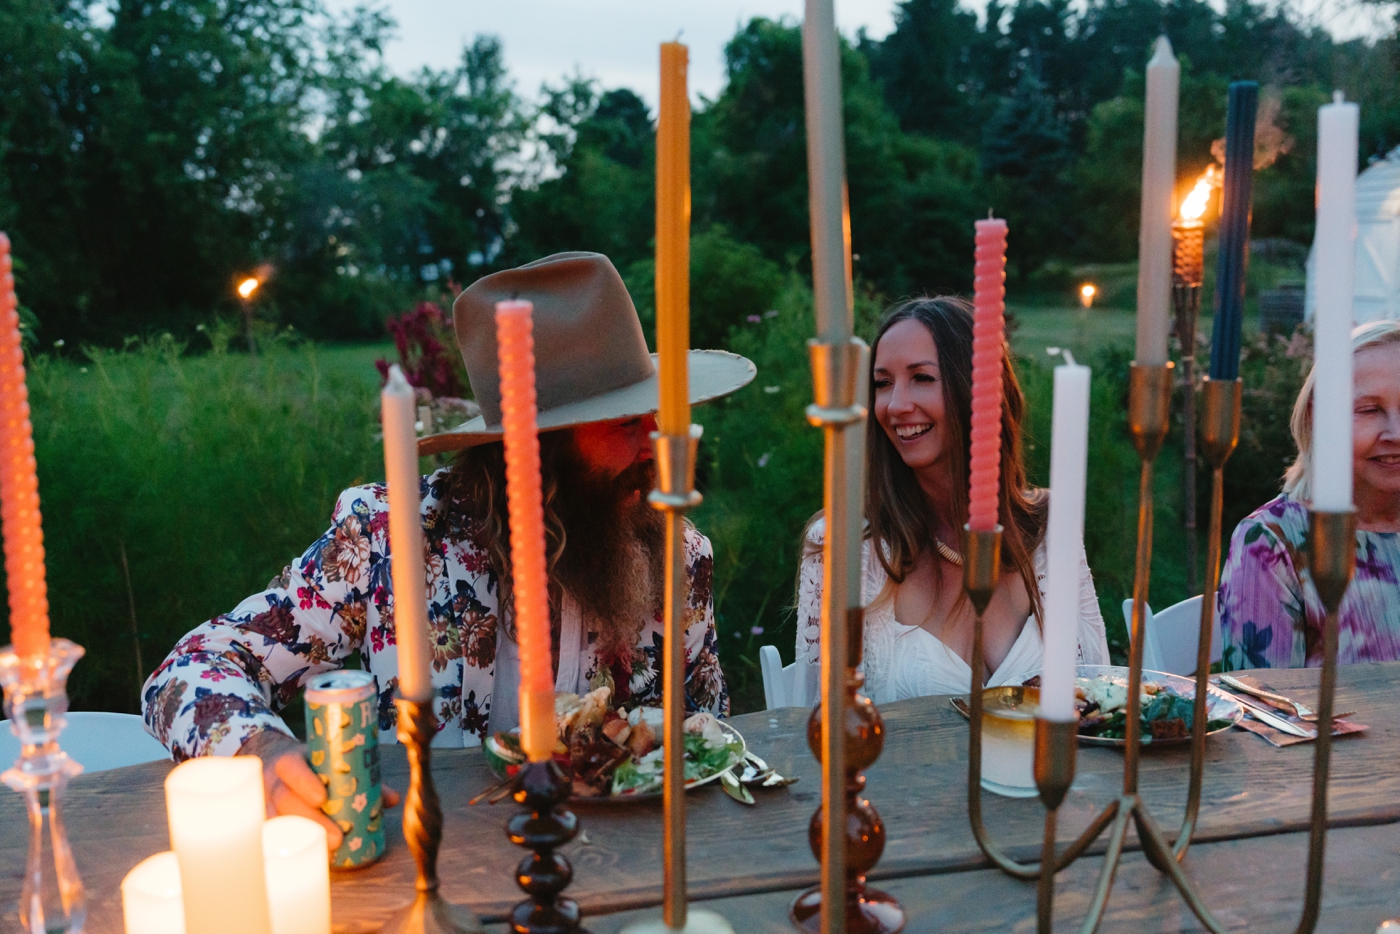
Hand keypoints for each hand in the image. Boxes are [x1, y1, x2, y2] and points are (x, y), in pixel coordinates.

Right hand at [238, 729, 400, 850]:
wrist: (273, 764)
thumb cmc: (310, 767)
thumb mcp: (330, 764)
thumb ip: (362, 778)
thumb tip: (392, 799)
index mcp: (290, 761)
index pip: (291, 768)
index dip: (304, 782)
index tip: (322, 798)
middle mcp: (274, 783)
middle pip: (284, 800)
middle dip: (311, 820)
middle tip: (337, 838)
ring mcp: (265, 804)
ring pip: (276, 822)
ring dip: (301, 839)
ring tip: (329, 853)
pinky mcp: (265, 823)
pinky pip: (271, 838)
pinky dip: (287, 849)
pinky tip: (307, 859)